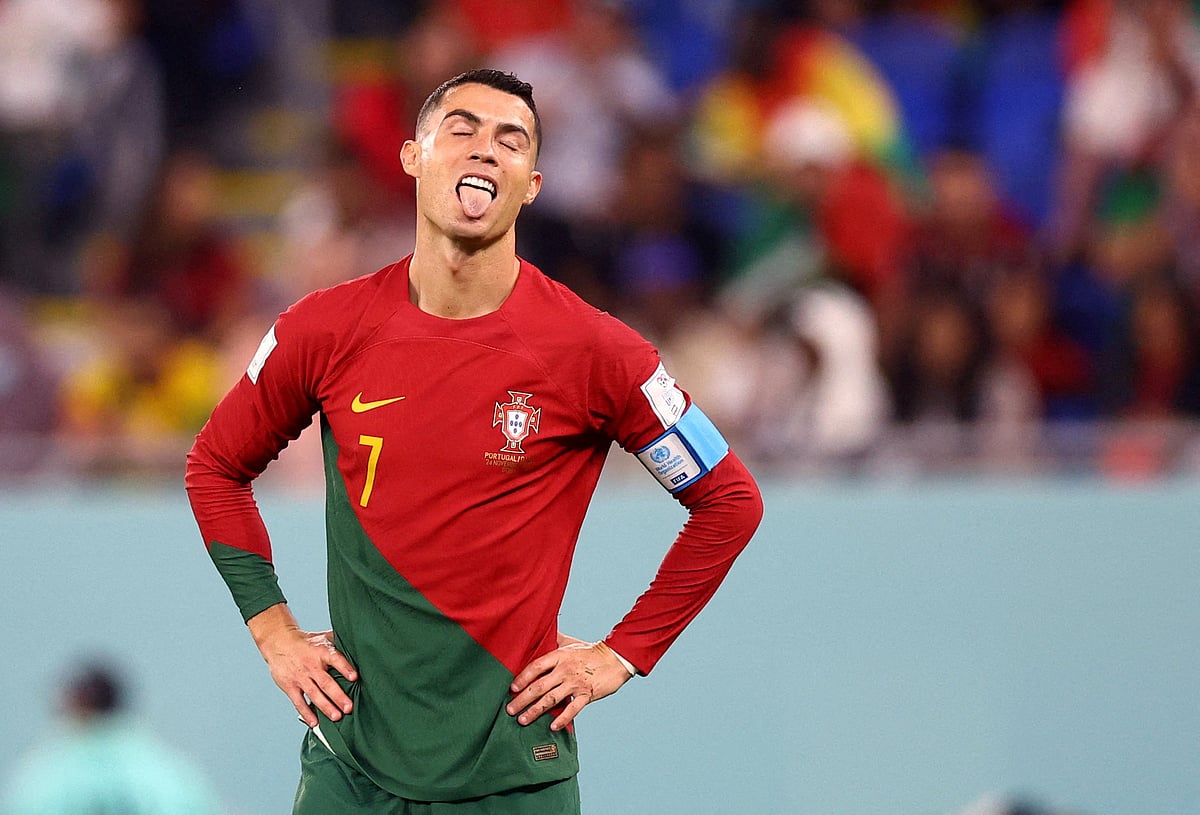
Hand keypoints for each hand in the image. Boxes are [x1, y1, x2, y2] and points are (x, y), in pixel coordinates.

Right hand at [247, 604, 357, 726]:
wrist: (279, 642)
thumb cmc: (307, 642)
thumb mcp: (323, 637)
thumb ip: (340, 643)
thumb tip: (360, 644)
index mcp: (322, 652)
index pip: (335, 659)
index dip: (345, 668)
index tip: (354, 677)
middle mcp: (311, 665)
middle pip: (326, 682)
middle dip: (338, 696)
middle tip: (349, 707)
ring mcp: (300, 677)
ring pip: (314, 694)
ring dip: (326, 707)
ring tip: (336, 717)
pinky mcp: (290, 686)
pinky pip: (299, 702)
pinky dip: (306, 713)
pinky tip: (315, 722)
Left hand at [506, 640, 632, 731]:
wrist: (615, 658)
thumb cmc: (589, 651)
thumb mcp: (570, 642)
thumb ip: (553, 640)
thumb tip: (538, 633)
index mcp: (559, 656)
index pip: (536, 667)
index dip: (522, 677)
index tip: (512, 688)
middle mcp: (565, 670)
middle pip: (539, 686)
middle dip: (522, 699)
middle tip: (510, 710)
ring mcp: (576, 683)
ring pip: (551, 699)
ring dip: (535, 711)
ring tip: (522, 720)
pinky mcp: (587, 694)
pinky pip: (572, 709)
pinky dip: (562, 719)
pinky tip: (552, 727)